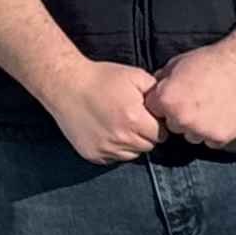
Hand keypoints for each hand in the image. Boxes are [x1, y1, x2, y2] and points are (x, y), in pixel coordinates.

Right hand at [47, 59, 164, 165]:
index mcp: (135, 119)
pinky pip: (113, 158)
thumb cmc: (102, 78)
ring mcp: (105, 149)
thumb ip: (157, 92)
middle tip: (134, 119)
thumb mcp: (135, 76)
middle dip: (146, 134)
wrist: (66, 85)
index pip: (162, 134)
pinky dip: (114, 148)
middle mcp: (121, 138)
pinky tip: (107, 131)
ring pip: (132, 154)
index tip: (148, 115)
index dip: (157, 124)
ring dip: (131, 143)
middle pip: (148, 146)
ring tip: (120, 125)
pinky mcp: (92, 154)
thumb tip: (168, 107)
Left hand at [146, 43, 235, 151]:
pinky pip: (212, 141)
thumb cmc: (212, 60)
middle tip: (197, 101)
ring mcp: (201, 130)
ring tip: (212, 107)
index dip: (165, 104)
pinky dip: (216, 132)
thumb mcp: (178, 63)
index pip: (154, 111)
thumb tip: (152, 90)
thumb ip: (162, 80)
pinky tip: (223, 114)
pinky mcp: (221, 137)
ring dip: (198, 126)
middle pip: (172, 126)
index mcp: (166, 100)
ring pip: (192, 136)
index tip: (177, 97)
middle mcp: (181, 118)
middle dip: (180, 116)